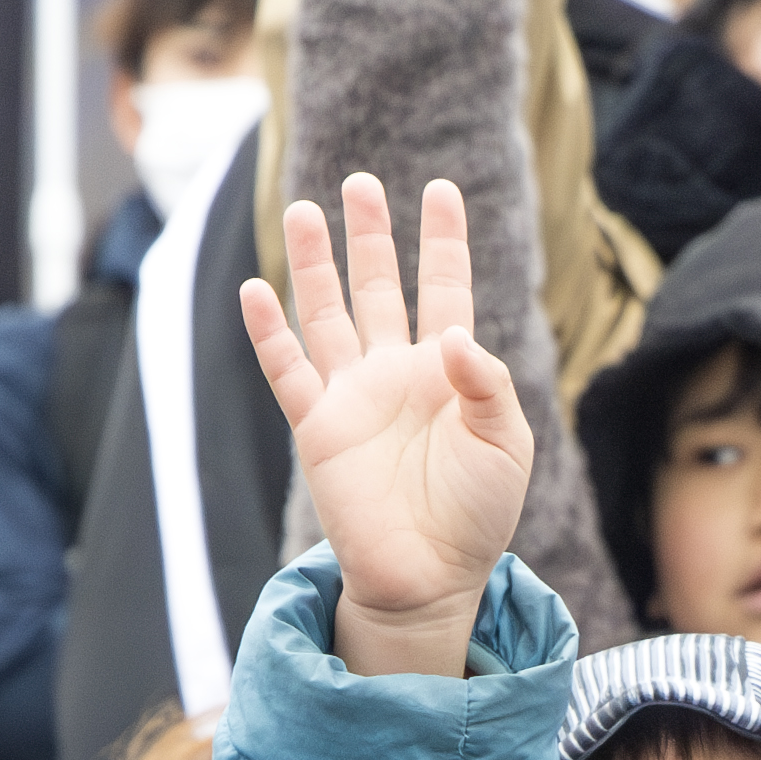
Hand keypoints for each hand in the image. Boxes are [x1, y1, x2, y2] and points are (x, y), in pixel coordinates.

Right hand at [239, 172, 536, 679]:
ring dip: (314, 264)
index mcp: (448, 371)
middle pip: (377, 288)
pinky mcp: (317, 427)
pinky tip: (255, 289)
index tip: (440, 190)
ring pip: (326, 314)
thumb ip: (488, 384)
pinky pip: (287, 370)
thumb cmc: (478, 514)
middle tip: (360, 183)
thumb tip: (453, 335)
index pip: (444, 289)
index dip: (442, 241)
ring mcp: (352, 397)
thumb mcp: (505, 445)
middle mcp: (395, 373)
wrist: (431, 576)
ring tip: (301, 209)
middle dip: (370, 236)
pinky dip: (269, 332)